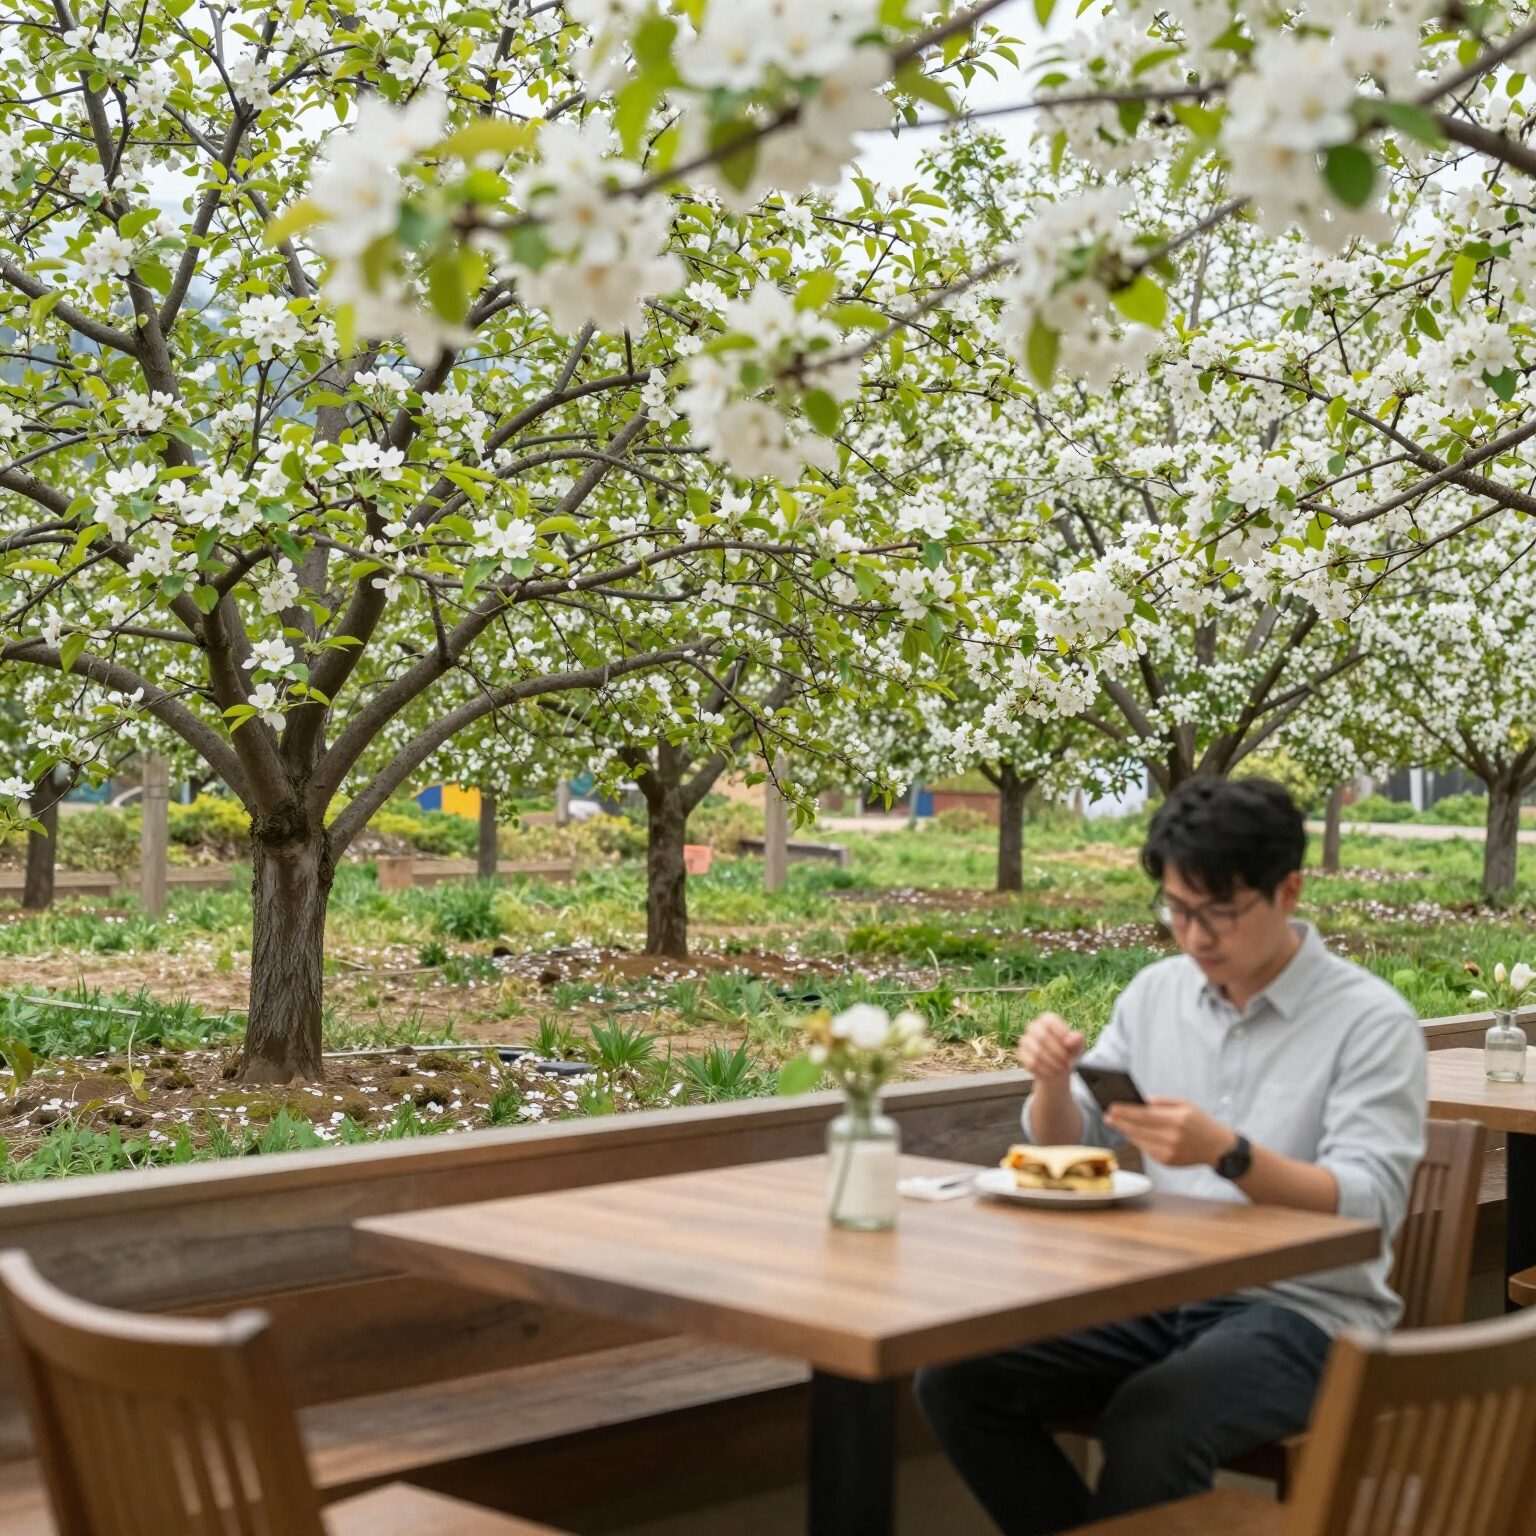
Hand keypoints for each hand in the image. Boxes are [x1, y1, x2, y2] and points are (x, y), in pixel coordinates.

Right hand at [1016, 1013, 1084, 1083]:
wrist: (1058, 1070)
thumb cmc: (1068, 1053)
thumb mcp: (1077, 1046)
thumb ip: (1077, 1040)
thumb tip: (1070, 1040)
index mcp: (1047, 1020)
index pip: (1049, 1021)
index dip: (1060, 1033)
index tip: (1069, 1046)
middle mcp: (1033, 1027)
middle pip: (1042, 1036)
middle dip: (1058, 1052)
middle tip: (1067, 1062)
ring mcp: (1025, 1040)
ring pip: (1036, 1051)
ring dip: (1052, 1062)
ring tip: (1061, 1068)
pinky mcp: (1021, 1054)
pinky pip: (1031, 1062)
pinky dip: (1045, 1070)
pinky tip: (1052, 1072)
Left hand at [1105, 1098, 1234, 1168]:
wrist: (1217, 1147)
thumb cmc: (1199, 1121)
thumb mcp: (1185, 1104)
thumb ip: (1163, 1102)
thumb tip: (1141, 1101)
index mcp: (1177, 1120)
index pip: (1144, 1116)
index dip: (1126, 1112)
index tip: (1111, 1107)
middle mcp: (1173, 1138)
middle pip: (1139, 1129)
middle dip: (1120, 1122)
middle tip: (1107, 1116)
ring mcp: (1170, 1152)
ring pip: (1140, 1141)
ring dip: (1126, 1132)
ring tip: (1116, 1123)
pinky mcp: (1168, 1162)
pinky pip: (1147, 1150)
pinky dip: (1138, 1141)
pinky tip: (1131, 1134)